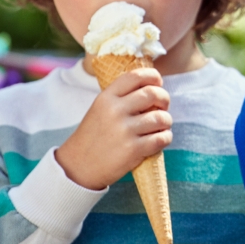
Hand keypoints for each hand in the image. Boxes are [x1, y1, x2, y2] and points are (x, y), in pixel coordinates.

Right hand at [55, 67, 171, 189]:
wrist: (78, 167)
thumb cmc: (92, 137)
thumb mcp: (99, 109)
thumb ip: (121, 98)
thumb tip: (151, 88)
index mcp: (107, 98)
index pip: (135, 76)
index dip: (153, 76)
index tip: (158, 82)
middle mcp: (115, 111)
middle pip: (153, 94)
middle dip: (164, 98)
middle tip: (163, 106)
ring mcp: (125, 131)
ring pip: (161, 118)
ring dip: (166, 121)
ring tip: (162, 125)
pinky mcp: (133, 150)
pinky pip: (161, 138)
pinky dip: (166, 137)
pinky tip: (160, 139)